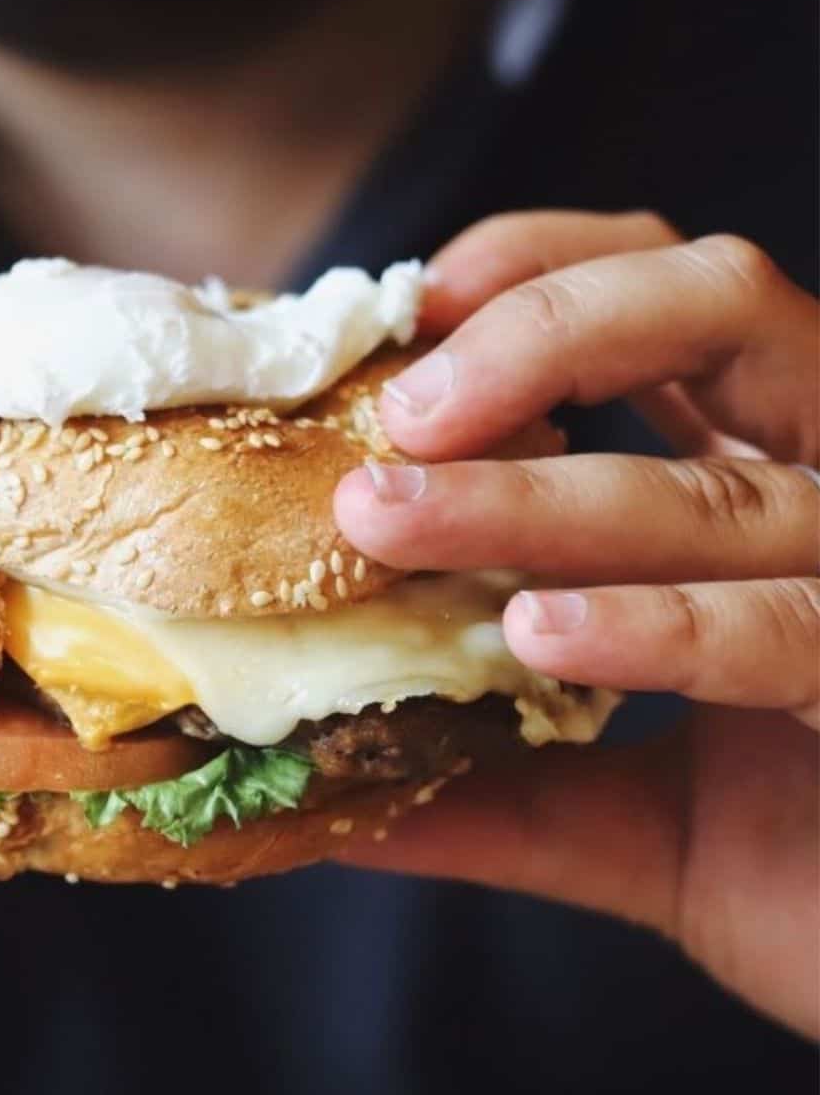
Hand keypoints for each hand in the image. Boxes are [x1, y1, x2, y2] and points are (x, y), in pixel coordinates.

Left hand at [332, 210, 818, 1035]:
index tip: (411, 305)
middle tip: (399, 414)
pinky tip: (545, 633)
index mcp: (776, 478)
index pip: (672, 303)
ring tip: (385, 517)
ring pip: (728, 487)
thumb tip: (322, 775)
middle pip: (722, 309)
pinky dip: (664, 624)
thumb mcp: (631, 825)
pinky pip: (796, 629)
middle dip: (546, 332)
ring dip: (538, 498)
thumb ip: (496, 788)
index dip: (545, 270)